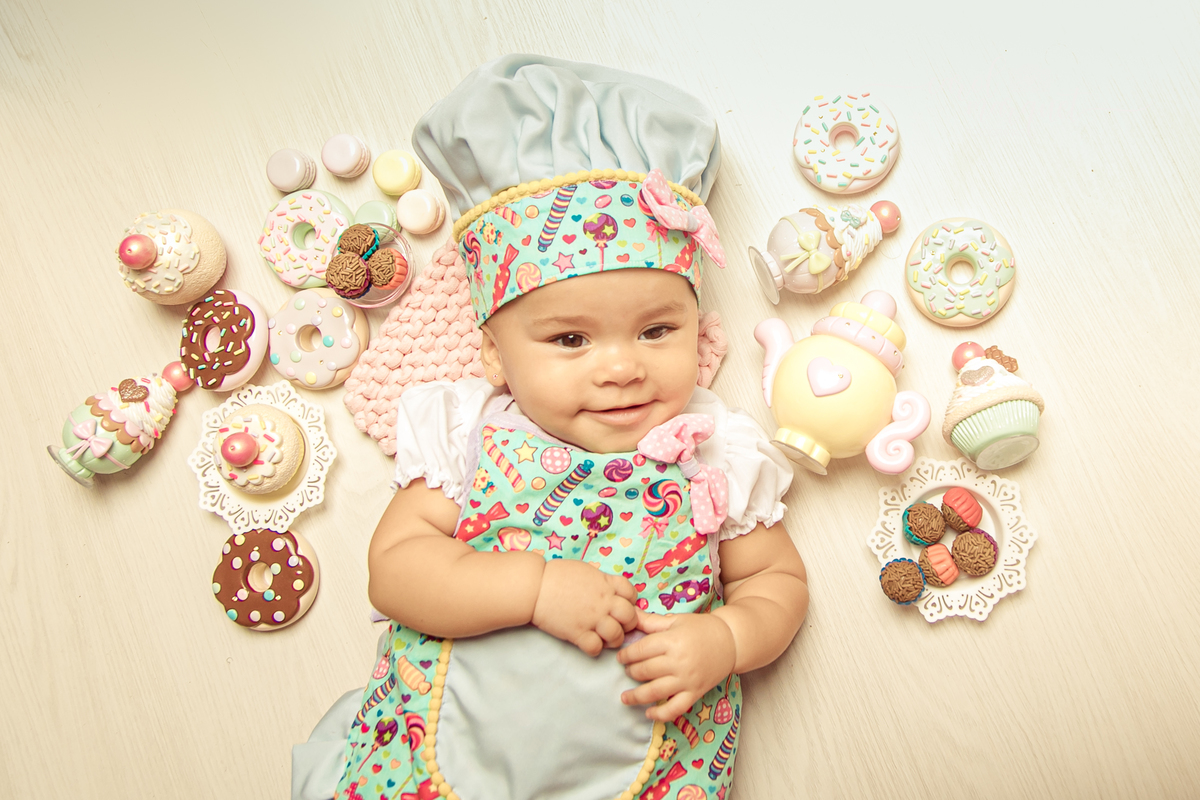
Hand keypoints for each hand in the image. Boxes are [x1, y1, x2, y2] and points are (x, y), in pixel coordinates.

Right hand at [531, 560, 637, 655]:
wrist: (535, 586)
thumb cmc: (556, 575)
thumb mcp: (585, 570)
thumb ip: (600, 580)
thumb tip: (607, 587)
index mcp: (605, 583)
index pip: (631, 594)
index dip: (629, 602)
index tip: (620, 606)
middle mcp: (603, 601)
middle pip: (630, 617)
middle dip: (626, 624)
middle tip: (616, 625)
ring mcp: (592, 618)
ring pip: (617, 636)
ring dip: (613, 639)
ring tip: (603, 637)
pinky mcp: (578, 633)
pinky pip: (596, 648)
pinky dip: (594, 648)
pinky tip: (587, 642)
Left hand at [616, 610, 735, 720]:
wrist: (731, 641)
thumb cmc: (701, 628)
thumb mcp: (676, 621)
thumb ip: (650, 621)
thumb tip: (629, 614)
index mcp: (673, 641)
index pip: (641, 650)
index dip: (627, 654)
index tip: (620, 657)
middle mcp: (679, 662)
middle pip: (645, 671)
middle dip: (631, 672)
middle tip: (626, 671)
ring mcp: (687, 679)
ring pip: (655, 692)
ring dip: (637, 696)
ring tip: (625, 697)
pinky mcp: (695, 692)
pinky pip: (675, 708)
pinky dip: (661, 714)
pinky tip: (649, 713)